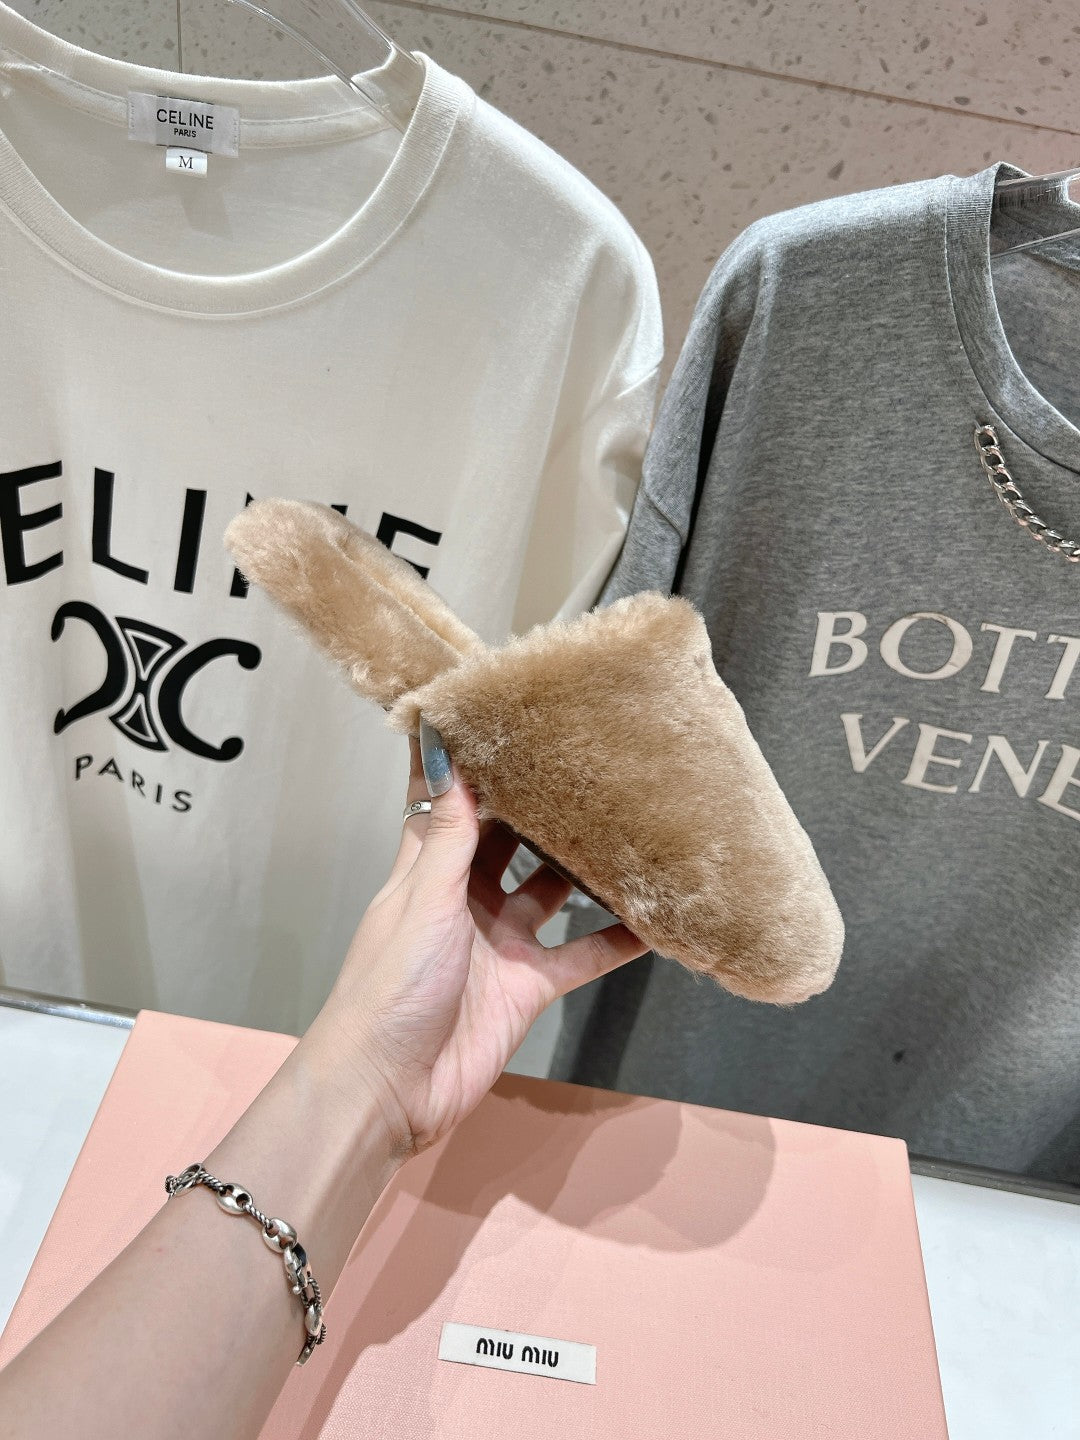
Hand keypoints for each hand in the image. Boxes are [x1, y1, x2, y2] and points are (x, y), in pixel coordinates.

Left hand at [313, 721, 646, 1157]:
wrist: (390, 1088)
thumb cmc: (389, 988)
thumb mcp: (424, 902)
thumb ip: (450, 837)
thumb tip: (450, 755)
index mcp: (426, 873)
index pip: (447, 805)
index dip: (467, 766)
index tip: (495, 718)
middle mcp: (464, 900)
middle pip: (508, 842)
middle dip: (540, 810)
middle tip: (587, 763)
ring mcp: (499, 943)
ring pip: (550, 893)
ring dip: (582, 868)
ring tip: (628, 824)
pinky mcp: (529, 987)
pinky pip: (581, 956)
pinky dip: (616, 941)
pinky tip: (654, 920)